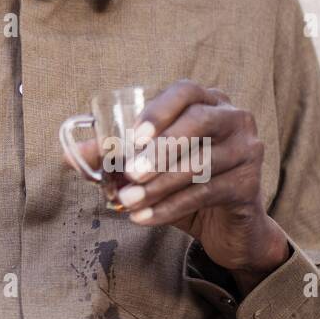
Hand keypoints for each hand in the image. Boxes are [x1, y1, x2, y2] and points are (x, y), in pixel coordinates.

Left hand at [73, 80, 289, 291]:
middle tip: (130, 172)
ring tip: (127, 200)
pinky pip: (206, 193)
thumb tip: (69, 155)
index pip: (185, 92)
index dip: (159, 110)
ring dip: (158, 185)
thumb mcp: (150, 167)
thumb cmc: (184, 184)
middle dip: (160, 149)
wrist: (228, 226)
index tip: (133, 136)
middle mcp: (234, 118)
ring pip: (199, 163)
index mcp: (209, 102)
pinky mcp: (250, 185)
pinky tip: (144, 218)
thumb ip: (115, 156)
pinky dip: (170, 207)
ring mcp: (247, 150)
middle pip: (199, 122)